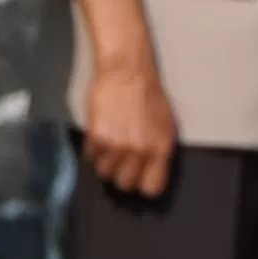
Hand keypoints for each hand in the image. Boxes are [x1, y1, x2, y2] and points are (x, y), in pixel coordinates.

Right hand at [79, 50, 178, 200]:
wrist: (127, 71)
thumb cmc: (148, 94)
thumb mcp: (165, 123)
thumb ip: (159, 150)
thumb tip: (153, 173)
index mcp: (161, 148)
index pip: (153, 187)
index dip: (144, 185)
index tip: (140, 179)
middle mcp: (140, 150)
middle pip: (125, 184)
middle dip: (122, 174)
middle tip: (122, 159)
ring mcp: (117, 145)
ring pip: (105, 172)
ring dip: (106, 161)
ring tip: (111, 142)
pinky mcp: (97, 137)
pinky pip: (92, 156)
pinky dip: (94, 148)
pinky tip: (102, 131)